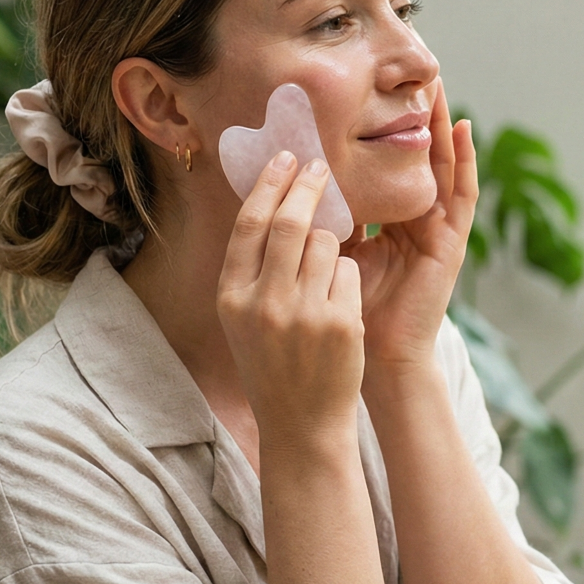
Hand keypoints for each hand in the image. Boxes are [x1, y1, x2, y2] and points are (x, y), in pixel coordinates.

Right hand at [217, 152, 365, 442]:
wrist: (302, 424)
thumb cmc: (274, 364)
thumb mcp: (245, 319)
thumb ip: (252, 268)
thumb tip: (271, 199)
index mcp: (232, 297)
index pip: (249, 224)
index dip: (268, 185)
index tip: (286, 158)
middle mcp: (263, 303)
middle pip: (289, 223)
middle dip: (308, 187)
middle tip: (321, 167)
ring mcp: (303, 314)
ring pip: (328, 244)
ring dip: (334, 244)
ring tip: (328, 269)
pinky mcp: (340, 323)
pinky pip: (351, 272)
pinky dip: (350, 277)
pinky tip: (341, 304)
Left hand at [345, 79, 477, 372]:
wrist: (373, 358)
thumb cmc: (346, 311)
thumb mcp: (330, 251)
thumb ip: (324, 216)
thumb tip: (292, 176)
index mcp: (388, 225)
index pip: (387, 168)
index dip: (382, 133)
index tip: (370, 93)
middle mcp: (416, 223)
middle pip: (418, 160)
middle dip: (416, 119)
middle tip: (411, 74)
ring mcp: (437, 232)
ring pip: (443, 167)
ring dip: (443, 127)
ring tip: (440, 86)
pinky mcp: (452, 243)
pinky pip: (462, 194)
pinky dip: (465, 160)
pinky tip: (464, 128)